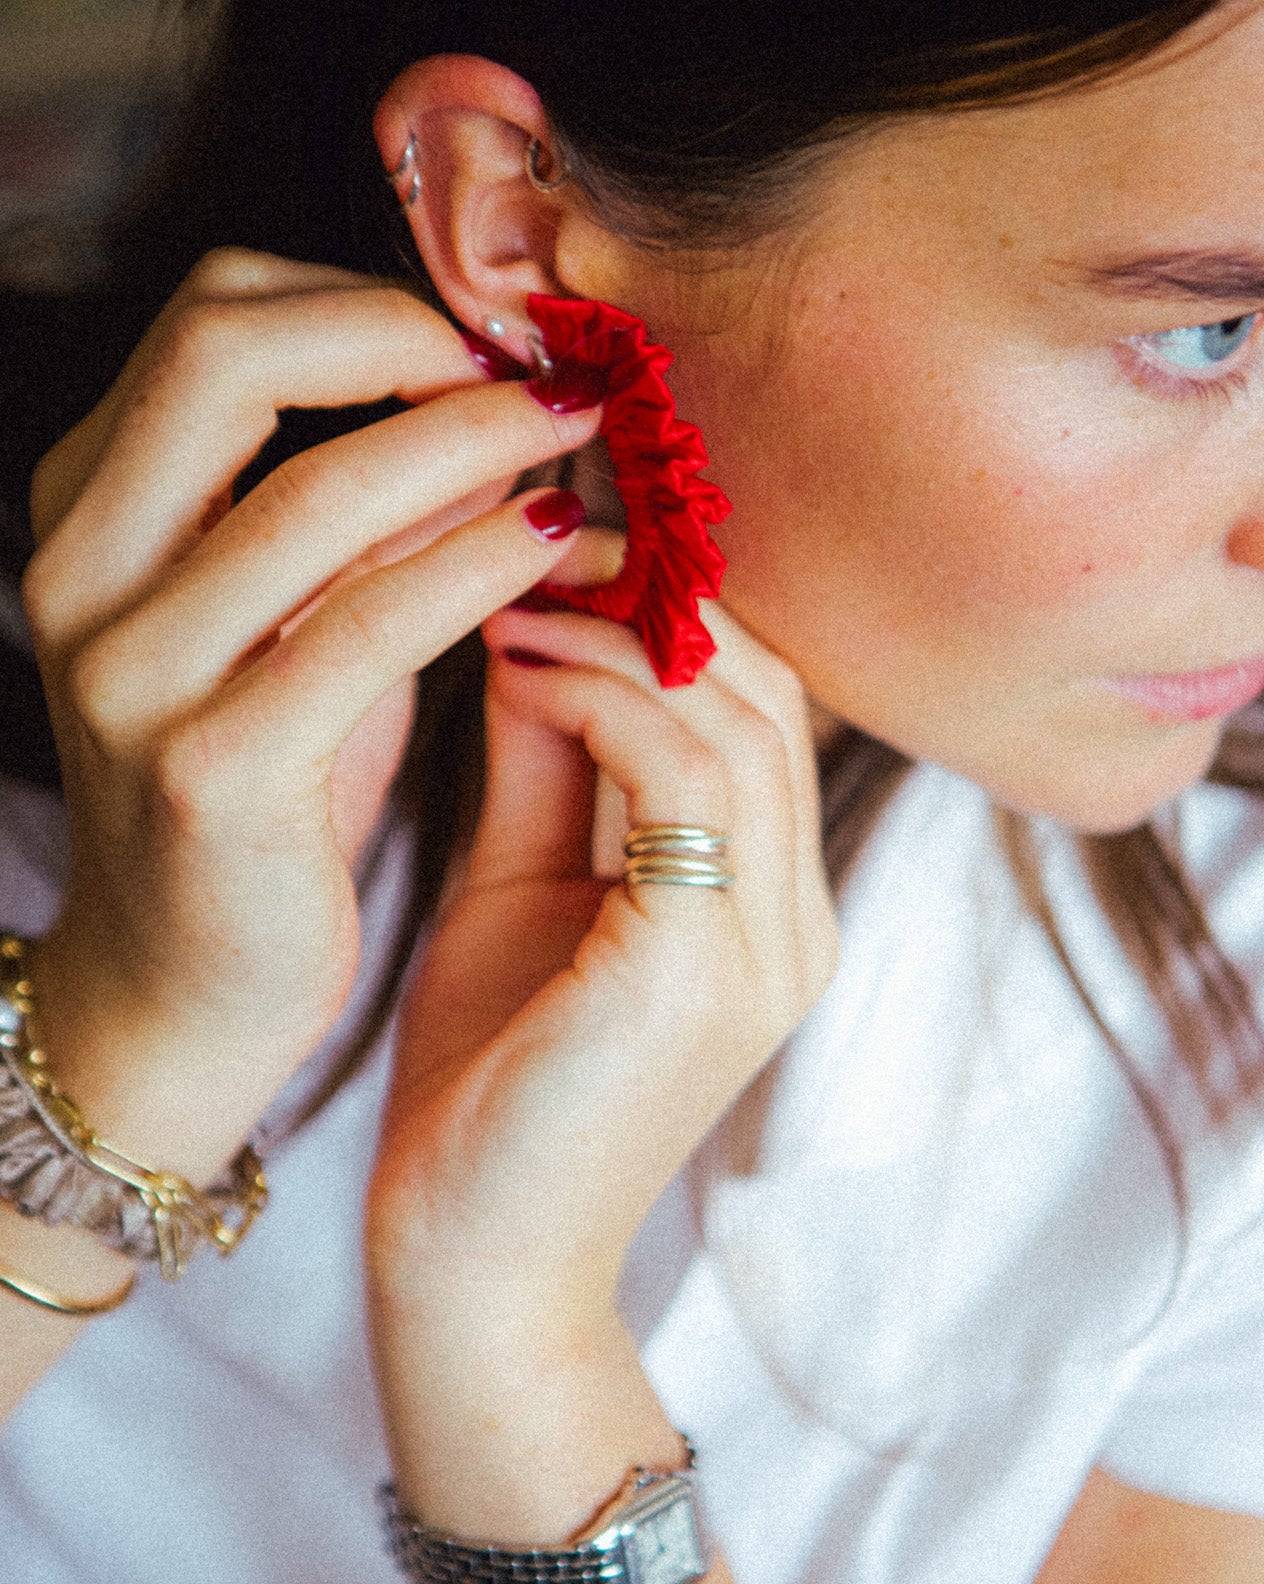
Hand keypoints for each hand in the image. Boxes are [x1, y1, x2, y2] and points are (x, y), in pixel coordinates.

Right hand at [17, 249, 599, 1178]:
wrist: (184, 993)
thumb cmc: (258, 807)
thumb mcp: (283, 634)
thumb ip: (346, 521)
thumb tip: (481, 409)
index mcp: (88, 517)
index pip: (207, 320)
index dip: (360, 301)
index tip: (483, 342)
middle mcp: (81, 575)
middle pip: (229, 354)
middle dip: (407, 339)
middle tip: (535, 375)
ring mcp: (133, 673)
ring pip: (315, 490)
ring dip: (472, 443)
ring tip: (574, 441)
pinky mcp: (212, 770)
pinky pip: (366, 627)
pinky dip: (476, 565)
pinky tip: (553, 543)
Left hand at [367, 593, 838, 1345]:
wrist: (468, 1260)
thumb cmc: (487, 1085)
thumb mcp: (523, 885)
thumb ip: (551, 760)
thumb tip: (537, 612)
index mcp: (767, 909)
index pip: (761, 709)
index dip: (673, 608)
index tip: (555, 543)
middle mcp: (795, 924)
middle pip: (769, 693)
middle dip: (654, 596)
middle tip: (531, 534)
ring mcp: (766, 952)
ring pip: (736, 717)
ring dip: (615, 634)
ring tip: (504, 592)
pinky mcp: (705, 973)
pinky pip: (680, 777)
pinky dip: (598, 698)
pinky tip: (510, 668)